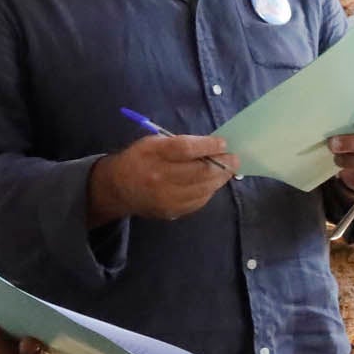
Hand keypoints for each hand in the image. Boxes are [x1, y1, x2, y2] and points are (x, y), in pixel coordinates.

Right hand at [91, 133, 237, 222]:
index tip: (223, 143)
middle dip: (222, 164)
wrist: (118, 188)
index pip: (186, 149)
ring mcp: (166, 197)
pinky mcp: (171, 211)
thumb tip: (212, 146)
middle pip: (200, 171)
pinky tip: (213, 183)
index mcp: (153, 154)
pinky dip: (209, 191)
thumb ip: (180, 144)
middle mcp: (159, 177)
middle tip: (235, 158)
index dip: (208, 146)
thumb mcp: (153, 142)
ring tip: (228, 170)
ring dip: (220, 179)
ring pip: (203, 189)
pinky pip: (198, 201)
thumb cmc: (140, 159)